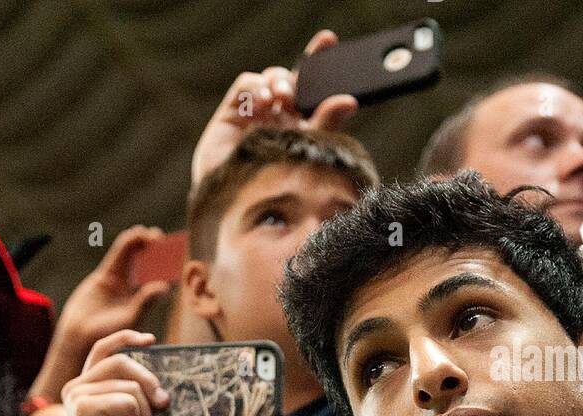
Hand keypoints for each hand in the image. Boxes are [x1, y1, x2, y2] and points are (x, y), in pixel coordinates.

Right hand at [46, 226, 173, 368]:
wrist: (80, 333)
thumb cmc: (107, 332)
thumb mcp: (131, 318)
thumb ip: (146, 302)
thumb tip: (165, 286)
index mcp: (145, 299)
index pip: (162, 278)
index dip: (171, 266)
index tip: (179, 256)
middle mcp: (134, 287)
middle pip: (151, 263)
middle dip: (160, 251)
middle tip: (167, 243)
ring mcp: (120, 278)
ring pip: (135, 254)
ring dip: (145, 241)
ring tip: (154, 236)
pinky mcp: (107, 272)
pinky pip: (121, 253)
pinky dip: (129, 241)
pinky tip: (138, 235)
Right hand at [62, 329, 168, 415]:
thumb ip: (137, 392)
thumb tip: (158, 380)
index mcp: (85, 387)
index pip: (103, 350)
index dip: (125, 338)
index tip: (150, 340)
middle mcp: (75, 388)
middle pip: (122, 361)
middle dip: (148, 382)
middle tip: (163, 404)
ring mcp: (77, 396)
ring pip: (131, 386)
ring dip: (142, 415)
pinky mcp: (84, 408)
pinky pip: (129, 402)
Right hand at [190, 30, 357, 186]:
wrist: (235, 207)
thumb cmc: (272, 187)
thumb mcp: (306, 152)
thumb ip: (326, 125)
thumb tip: (349, 100)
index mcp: (302, 126)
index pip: (315, 90)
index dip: (321, 63)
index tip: (328, 41)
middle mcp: (280, 116)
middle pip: (293, 79)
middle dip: (301, 69)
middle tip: (304, 80)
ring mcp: (256, 113)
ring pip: (271, 78)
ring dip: (280, 82)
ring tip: (282, 98)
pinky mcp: (233, 113)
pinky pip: (246, 85)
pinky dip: (256, 86)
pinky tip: (262, 101)